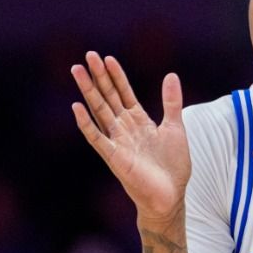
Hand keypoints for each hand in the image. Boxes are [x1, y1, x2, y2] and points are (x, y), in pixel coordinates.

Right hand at [71, 52, 189, 226]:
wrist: (171, 196)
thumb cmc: (172, 166)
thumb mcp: (175, 128)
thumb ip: (170, 102)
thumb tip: (171, 75)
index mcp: (138, 121)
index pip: (124, 92)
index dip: (116, 75)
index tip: (107, 58)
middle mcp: (124, 128)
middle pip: (108, 96)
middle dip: (98, 76)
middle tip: (88, 55)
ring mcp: (117, 141)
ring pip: (99, 110)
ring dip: (88, 91)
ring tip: (76, 71)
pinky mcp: (114, 157)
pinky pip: (96, 138)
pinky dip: (86, 123)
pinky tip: (76, 107)